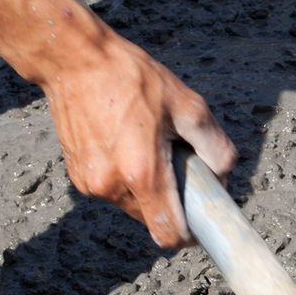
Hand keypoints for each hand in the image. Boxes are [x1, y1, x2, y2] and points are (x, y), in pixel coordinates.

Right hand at [39, 27, 236, 247]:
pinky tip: (125, 143)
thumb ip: (215, 147)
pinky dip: (123, 176)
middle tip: (174, 164)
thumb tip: (222, 176)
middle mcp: (112, 186)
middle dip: (168, 201)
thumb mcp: (187, 105)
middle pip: (151, 219)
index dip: (187, 235)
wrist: (73, 59)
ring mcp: (90, 183)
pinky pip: (111, 189)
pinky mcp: (77, 175)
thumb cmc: (131, 78)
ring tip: (146, 146)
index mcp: (142, 173)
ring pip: (131, 204)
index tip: (197, 221)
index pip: (168, 234)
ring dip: (145, 188)